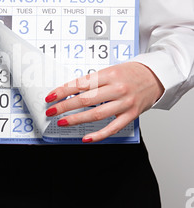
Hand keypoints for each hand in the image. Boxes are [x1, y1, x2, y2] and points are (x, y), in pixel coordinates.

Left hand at [45, 62, 163, 143]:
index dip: (63, 91)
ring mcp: (124, 103)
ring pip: (96, 114)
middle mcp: (117, 88)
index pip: (80, 83)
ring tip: (63, 121)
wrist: (156, 76)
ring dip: (77, 119)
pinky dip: (98, 134)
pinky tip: (86, 137)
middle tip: (51, 111)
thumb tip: (71, 92)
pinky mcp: (131, 114)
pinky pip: (112, 128)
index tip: (51, 97)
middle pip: (86, 99)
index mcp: (110, 74)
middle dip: (65, 106)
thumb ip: (94, 81)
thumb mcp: (111, 70)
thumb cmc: (131, 72)